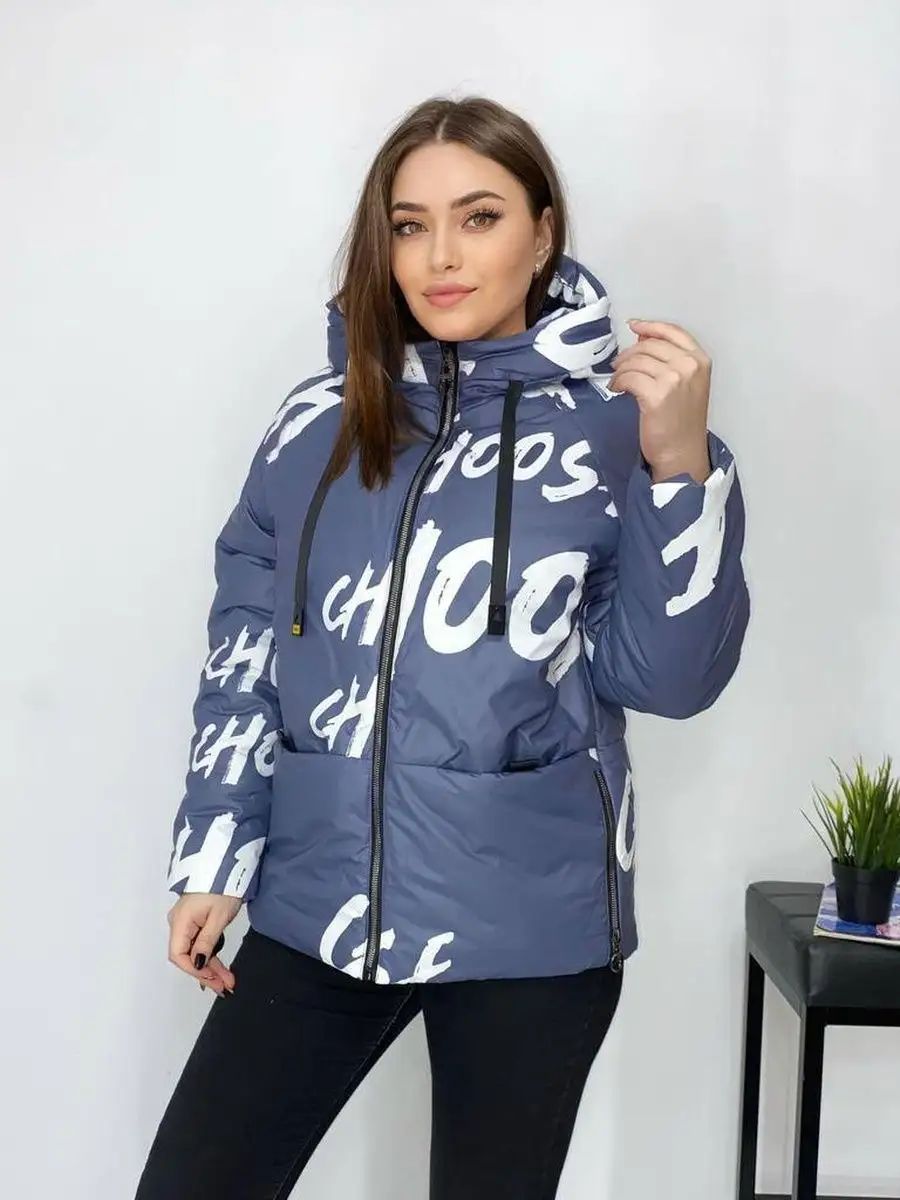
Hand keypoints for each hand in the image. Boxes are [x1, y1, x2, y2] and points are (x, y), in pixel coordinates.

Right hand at [167, 893, 240, 995]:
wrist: (226, 865)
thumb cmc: (222, 886)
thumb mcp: (218, 917)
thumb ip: (207, 942)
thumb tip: (197, 964)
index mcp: (180, 921)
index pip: (178, 955)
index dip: (194, 970)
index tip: (211, 978)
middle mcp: (179, 923)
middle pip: (187, 956)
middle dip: (206, 973)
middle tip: (224, 986)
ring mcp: (187, 921)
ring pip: (195, 951)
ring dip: (211, 966)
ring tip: (227, 980)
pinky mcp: (196, 920)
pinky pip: (200, 942)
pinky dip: (211, 954)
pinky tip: (220, 967)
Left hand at [610, 319, 711, 482]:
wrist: (681, 452)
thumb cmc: (682, 421)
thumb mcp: (687, 383)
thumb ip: (671, 359)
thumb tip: (642, 338)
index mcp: (700, 360)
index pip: (672, 332)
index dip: (650, 326)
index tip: (634, 326)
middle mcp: (690, 366)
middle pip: (649, 345)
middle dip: (629, 353)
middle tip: (618, 365)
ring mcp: (674, 379)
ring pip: (635, 361)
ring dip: (621, 369)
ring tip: (618, 381)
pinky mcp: (656, 395)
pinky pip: (628, 377)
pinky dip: (618, 382)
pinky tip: (617, 390)